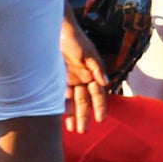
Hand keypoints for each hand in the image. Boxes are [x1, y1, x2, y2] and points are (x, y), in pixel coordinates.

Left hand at [59, 10, 109, 133]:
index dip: (100, 106)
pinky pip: (61, 97)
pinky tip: (62, 118)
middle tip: (83, 131)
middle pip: (85, 101)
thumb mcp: (87, 53)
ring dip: (74, 116)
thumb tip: (106, 82)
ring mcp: (71, 80)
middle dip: (84, 116)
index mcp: (93, 74)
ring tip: (74, 130)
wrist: (56, 30)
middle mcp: (83, 79)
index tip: (101, 119)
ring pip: (73, 102)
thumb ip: (96, 68)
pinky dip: (62, 107)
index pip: (98, 94)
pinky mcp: (59, 80)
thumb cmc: (75, 39)